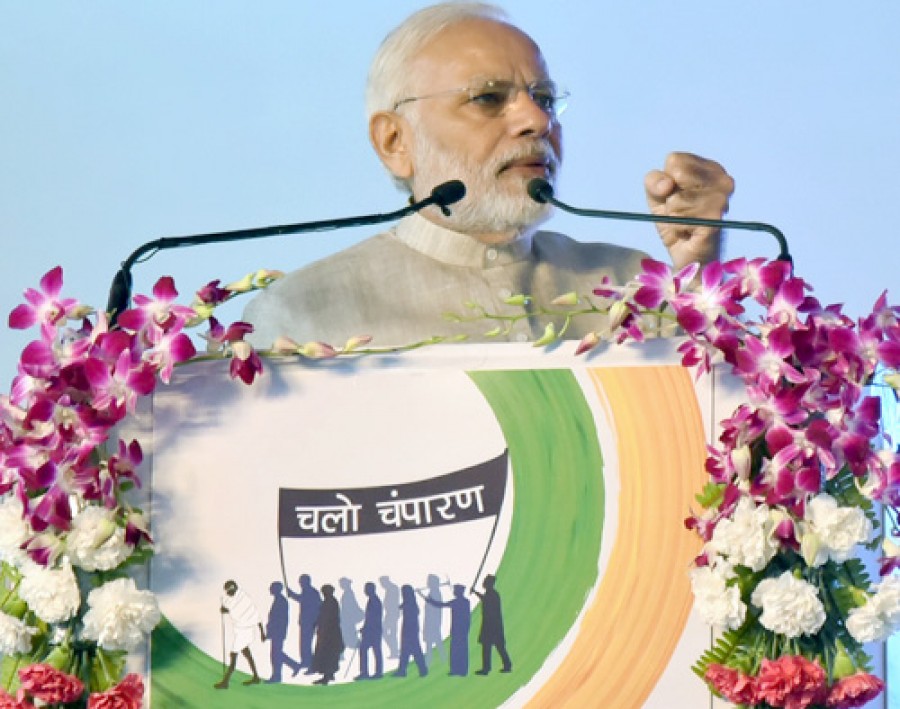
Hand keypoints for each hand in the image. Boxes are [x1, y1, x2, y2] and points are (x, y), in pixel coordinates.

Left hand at [644, 152, 733, 270]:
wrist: (687, 255)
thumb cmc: (675, 221)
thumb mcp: (657, 195)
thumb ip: (654, 181)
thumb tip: (667, 185)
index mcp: (711, 168)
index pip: (675, 160)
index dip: (666, 180)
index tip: (675, 195)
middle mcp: (723, 180)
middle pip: (677, 174)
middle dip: (670, 197)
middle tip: (680, 211)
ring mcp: (722, 201)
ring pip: (677, 198)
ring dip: (674, 215)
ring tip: (686, 223)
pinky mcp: (716, 220)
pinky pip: (681, 218)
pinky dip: (676, 227)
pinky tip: (688, 232)